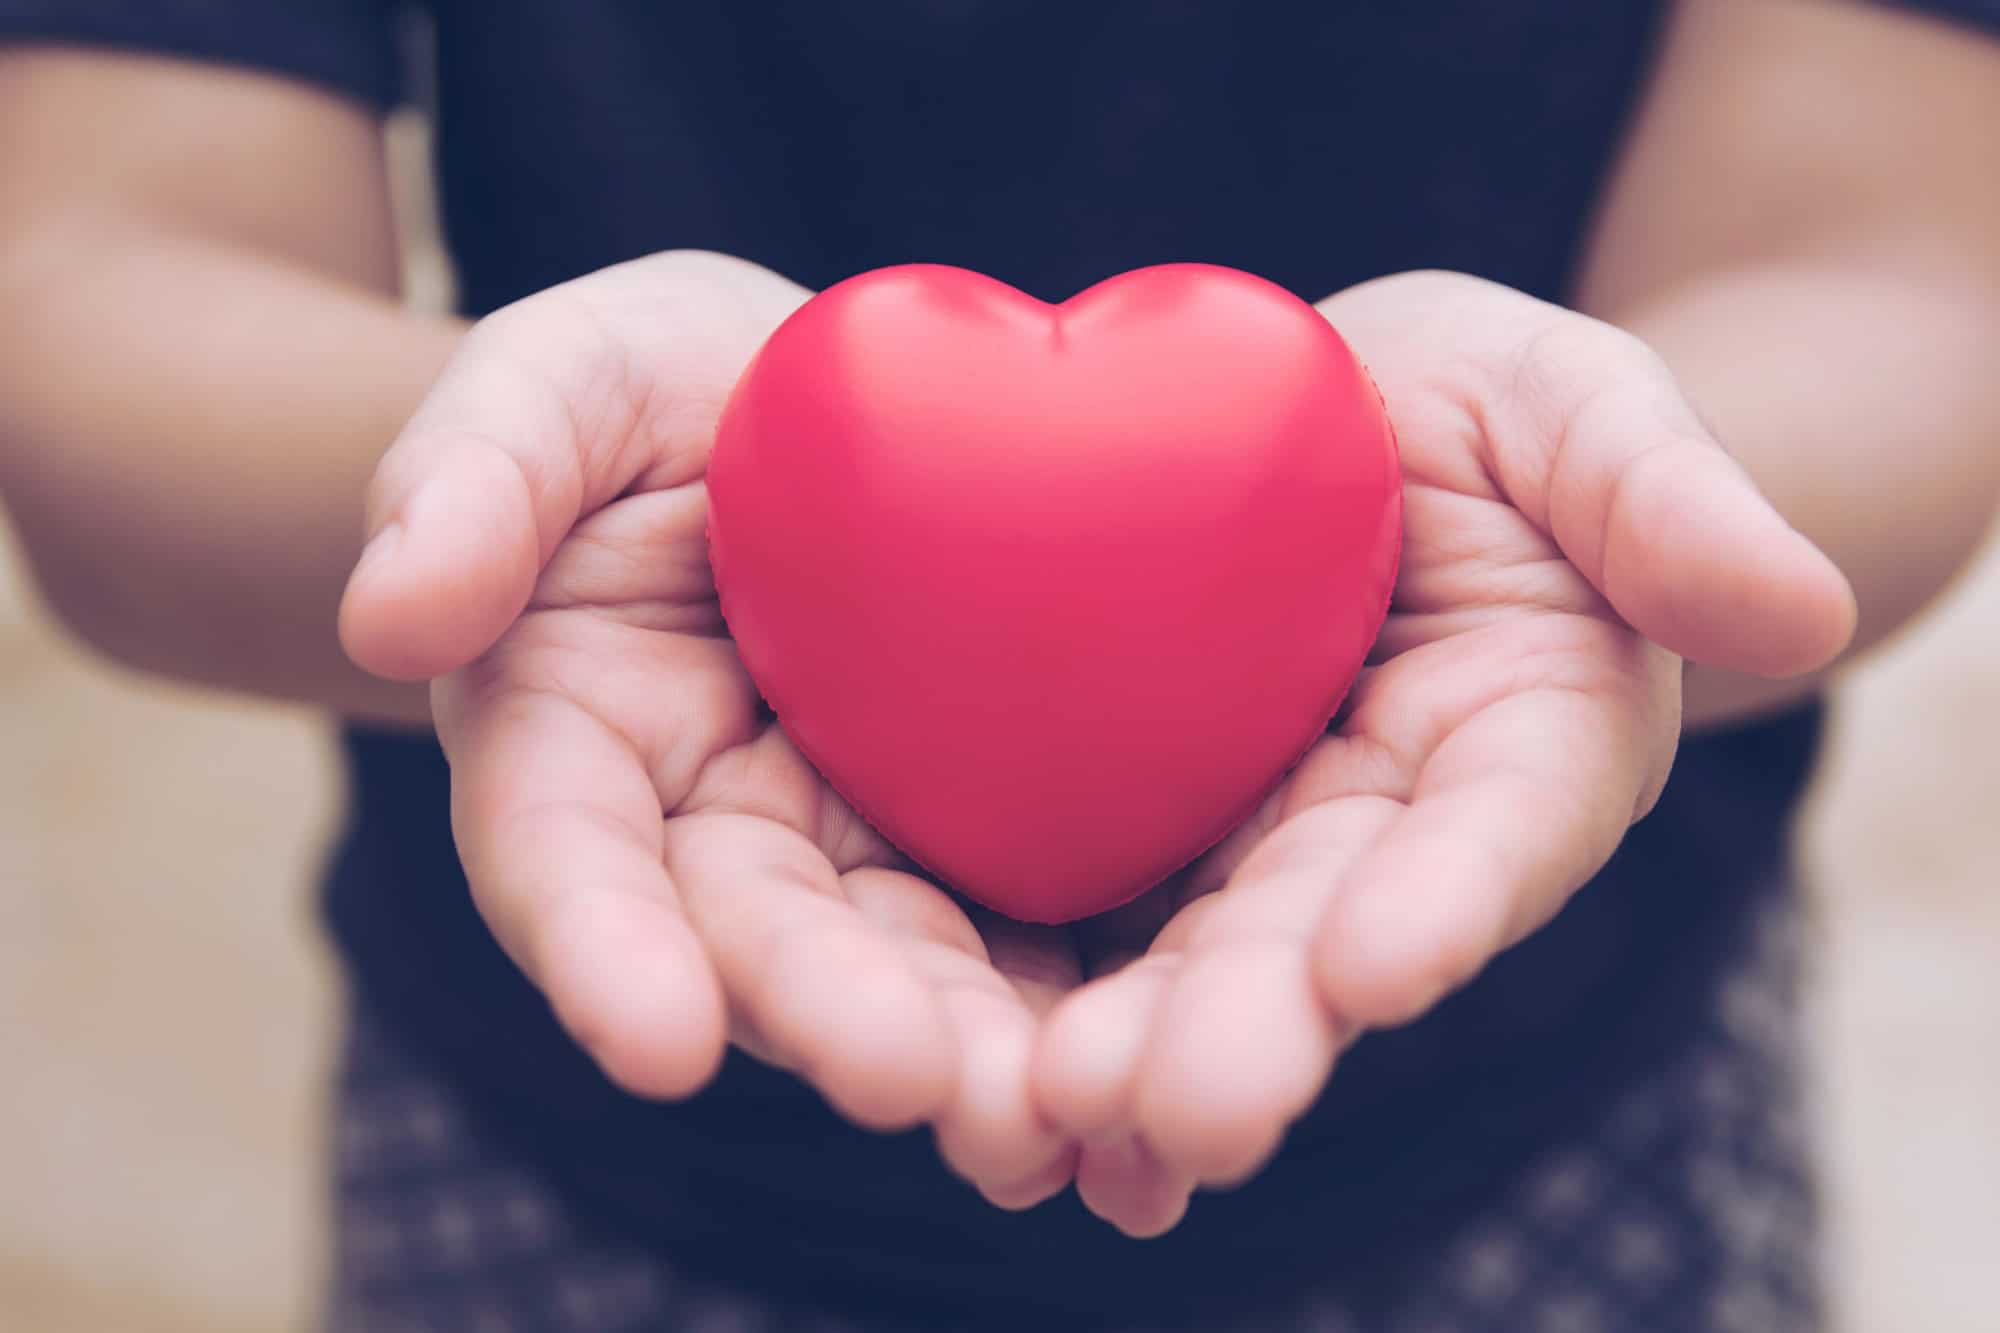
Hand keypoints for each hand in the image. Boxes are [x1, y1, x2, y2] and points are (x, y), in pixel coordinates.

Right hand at [338, 251, 1078, 1208]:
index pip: (568, 858)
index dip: (604, 953)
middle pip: (760, 944)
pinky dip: (1079, 992)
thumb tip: (390, 614)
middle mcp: (708, 831)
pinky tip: (1142, 1058)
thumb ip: (474, 476)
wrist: (801, 407)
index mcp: (575, 743)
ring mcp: (850, 841)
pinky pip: (1027, 915)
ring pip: (905, 961)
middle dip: (829, 1016)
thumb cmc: (647, 392)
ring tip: (1048, 1112)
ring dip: (971, 1047)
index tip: (655, 1040)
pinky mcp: (974, 828)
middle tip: (915, 1081)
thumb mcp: (554, 383)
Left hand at [1032, 271, 1856, 1235]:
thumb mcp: (1572, 404)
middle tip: (1180, 1107)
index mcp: (1526, 738)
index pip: (1496, 827)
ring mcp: (1265, 843)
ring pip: (1202, 962)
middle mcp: (1395, 828)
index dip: (1445, 897)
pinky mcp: (1150, 832)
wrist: (1327, 424)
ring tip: (1055, 1116)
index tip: (1373, 962)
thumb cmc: (1477, 411)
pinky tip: (1003, 1100)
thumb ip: (1662, 496)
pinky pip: (1101, 924)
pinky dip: (1056, 1008)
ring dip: (1135, 1050)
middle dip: (1260, 1023)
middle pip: (1331, 937)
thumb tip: (1800, 606)